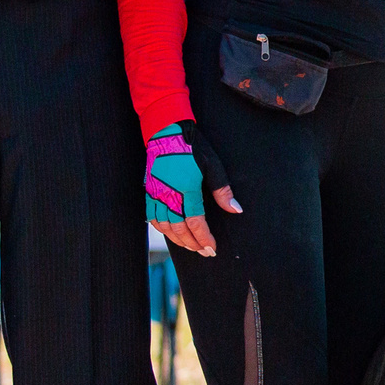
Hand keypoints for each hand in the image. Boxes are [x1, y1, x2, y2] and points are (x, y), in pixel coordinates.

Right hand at [145, 121, 240, 255]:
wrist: (165, 132)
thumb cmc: (192, 148)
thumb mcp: (213, 165)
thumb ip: (223, 190)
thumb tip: (236, 210)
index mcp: (186, 189)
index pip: (195, 223)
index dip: (204, 238)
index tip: (212, 248)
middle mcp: (168, 195)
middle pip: (179, 229)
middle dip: (193, 244)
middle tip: (205, 252)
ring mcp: (156, 194)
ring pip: (165, 227)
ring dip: (178, 240)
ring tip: (191, 246)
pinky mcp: (149, 192)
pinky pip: (152, 219)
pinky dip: (163, 230)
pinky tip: (172, 233)